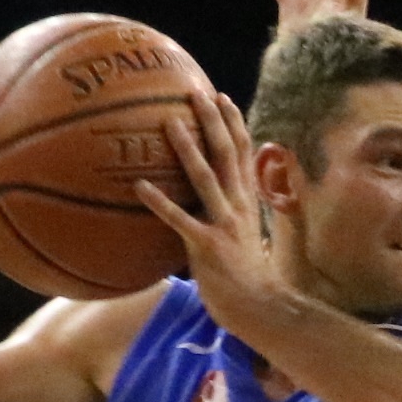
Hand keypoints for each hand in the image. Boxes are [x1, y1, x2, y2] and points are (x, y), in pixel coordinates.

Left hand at [136, 92, 292, 337]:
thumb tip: (219, 201)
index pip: (243, 153)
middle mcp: (239, 206)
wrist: (261, 309)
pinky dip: (160, 201)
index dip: (233, 122)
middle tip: (196, 92)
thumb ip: (235, 214)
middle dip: (212, 121)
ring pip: (205, 178)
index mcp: (248, 201)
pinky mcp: (206, 247)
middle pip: (227, 153)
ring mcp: (224, 225)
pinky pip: (179, 219)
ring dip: (187, 148)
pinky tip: (140, 186)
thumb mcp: (248, 237)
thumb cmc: (250, 278)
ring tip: (169, 122)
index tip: (221, 96)